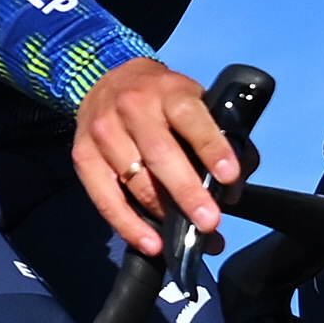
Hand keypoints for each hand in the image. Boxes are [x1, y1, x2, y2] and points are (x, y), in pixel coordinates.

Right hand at [72, 57, 239, 256]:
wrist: (109, 79)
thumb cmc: (162, 97)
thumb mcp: (192, 97)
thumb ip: (215, 129)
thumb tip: (240, 175)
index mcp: (168, 91)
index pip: (191, 118)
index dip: (211, 147)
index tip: (229, 176)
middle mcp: (133, 108)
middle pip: (160, 154)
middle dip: (187, 192)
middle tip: (209, 221)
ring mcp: (104, 131)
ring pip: (134, 180)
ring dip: (161, 214)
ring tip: (187, 236)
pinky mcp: (83, 155)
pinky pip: (105, 198)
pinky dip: (128, 226)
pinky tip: (150, 244)